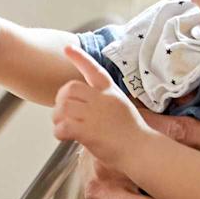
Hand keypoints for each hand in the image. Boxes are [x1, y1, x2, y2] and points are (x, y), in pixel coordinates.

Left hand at [51, 44, 146, 161]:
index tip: (67, 47)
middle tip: (61, 112)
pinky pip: (64, 125)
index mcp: (111, 92)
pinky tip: (64, 137)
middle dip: (60, 98)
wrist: (142, 151)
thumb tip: (83, 105)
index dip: (80, 57)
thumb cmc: (132, 134)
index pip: (94, 69)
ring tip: (61, 125)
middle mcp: (102, 100)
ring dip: (57, 116)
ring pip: (64, 106)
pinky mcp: (89, 131)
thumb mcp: (121, 107)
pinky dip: (59, 131)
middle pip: (70, 88)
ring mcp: (95, 115)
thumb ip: (103, 102)